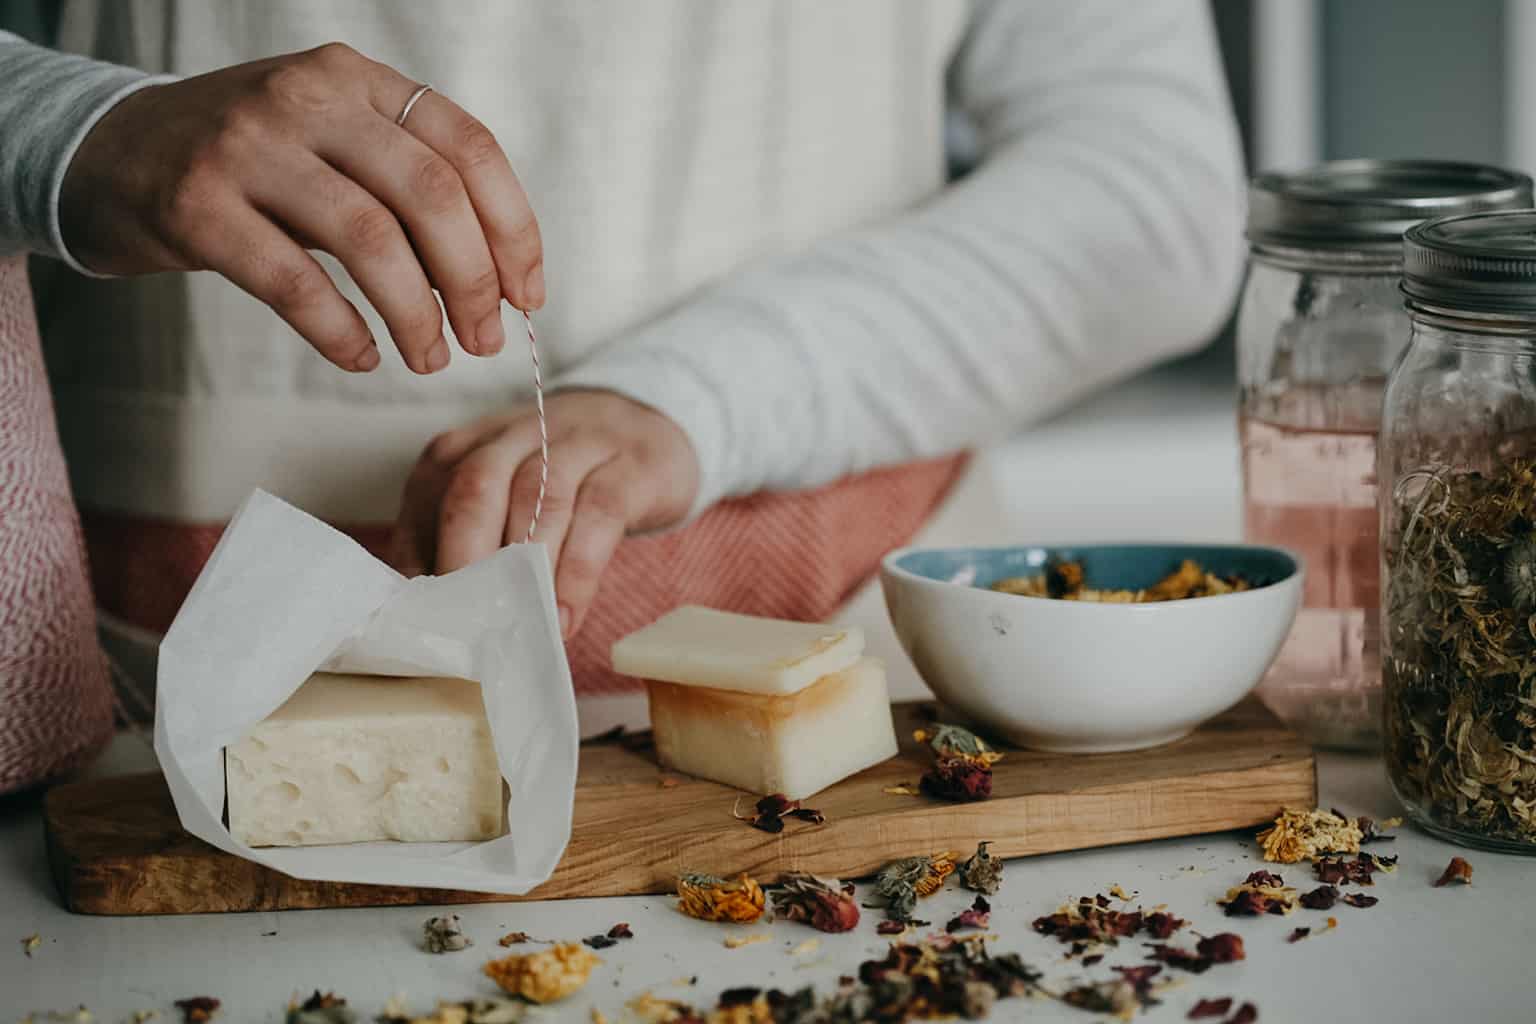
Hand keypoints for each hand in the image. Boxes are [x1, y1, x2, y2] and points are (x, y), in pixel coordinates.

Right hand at [59, 43, 542, 374]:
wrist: (107, 151)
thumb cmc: (250, 165)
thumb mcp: (333, 143)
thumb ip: (409, 188)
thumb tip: (502, 281)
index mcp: (358, 78)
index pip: (469, 147)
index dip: (513, 228)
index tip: (529, 295)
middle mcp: (307, 97)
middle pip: (431, 195)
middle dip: (474, 281)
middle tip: (485, 340)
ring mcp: (248, 145)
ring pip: (371, 240)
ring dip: (416, 315)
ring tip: (429, 359)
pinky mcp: (196, 205)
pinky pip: (292, 281)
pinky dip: (340, 331)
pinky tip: (361, 356)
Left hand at [392, 390, 699, 636]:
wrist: (645, 426)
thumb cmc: (560, 482)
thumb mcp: (502, 501)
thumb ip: (459, 543)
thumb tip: (423, 615)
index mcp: (469, 447)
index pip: (430, 495)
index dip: (421, 557)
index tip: (424, 618)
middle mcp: (517, 436)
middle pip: (477, 486)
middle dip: (464, 558)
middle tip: (464, 624)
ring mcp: (577, 445)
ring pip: (538, 497)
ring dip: (524, 570)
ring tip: (517, 627)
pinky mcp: (630, 467)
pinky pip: (599, 513)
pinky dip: (577, 570)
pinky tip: (566, 613)